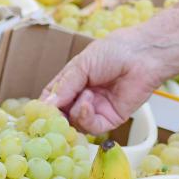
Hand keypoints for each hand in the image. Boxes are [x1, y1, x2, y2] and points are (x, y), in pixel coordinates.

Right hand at [41, 29, 168, 134]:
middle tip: (50, 116)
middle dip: (56, 117)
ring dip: (75, 110)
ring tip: (85, 94)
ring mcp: (97, 109)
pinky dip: (86, 117)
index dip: (43, 107)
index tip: (34, 113)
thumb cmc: (116, 51)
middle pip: (61, 116)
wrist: (144, 54)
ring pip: (74, 124)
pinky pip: (91, 127)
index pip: (52, 99)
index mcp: (75, 81)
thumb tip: (44, 106)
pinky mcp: (110, 119)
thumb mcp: (82, 65)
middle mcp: (83, 97)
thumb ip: (64, 86)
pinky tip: (89, 102)